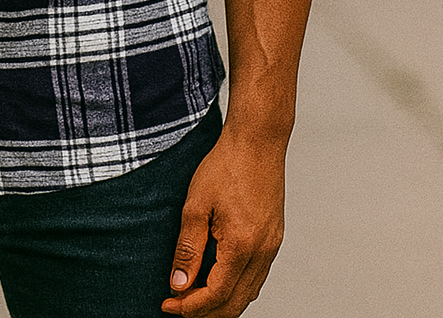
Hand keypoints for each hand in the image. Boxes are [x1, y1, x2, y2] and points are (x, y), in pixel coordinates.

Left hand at [161, 131, 285, 315]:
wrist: (258, 141)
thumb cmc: (226, 165)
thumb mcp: (196, 204)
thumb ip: (188, 248)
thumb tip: (179, 284)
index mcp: (242, 246)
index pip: (216, 295)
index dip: (190, 308)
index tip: (169, 305)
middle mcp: (262, 252)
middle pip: (235, 304)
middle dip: (205, 312)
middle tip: (178, 306)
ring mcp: (271, 247)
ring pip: (248, 293)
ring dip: (222, 302)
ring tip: (193, 296)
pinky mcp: (274, 239)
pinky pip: (256, 277)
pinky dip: (236, 287)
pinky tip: (218, 278)